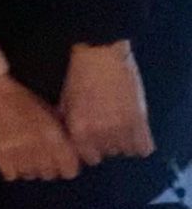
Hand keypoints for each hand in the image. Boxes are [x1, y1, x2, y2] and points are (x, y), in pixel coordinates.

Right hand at [0, 74, 80, 181]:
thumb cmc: (19, 97)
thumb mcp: (47, 110)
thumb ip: (59, 131)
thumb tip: (68, 147)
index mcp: (52, 135)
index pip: (70, 169)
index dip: (67, 166)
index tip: (62, 161)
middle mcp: (38, 148)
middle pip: (50, 174)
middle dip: (49, 167)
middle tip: (41, 155)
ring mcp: (18, 154)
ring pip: (31, 176)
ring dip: (30, 168)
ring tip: (25, 155)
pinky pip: (12, 175)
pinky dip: (13, 170)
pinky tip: (11, 158)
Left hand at [59, 42, 154, 165]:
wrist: (102, 50)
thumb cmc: (80, 73)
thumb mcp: (66, 100)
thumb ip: (68, 124)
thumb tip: (68, 142)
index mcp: (79, 129)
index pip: (88, 158)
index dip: (90, 147)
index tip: (92, 138)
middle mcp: (100, 134)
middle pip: (107, 153)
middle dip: (106, 142)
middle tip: (107, 124)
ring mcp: (121, 129)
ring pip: (125, 151)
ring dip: (123, 140)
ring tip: (119, 120)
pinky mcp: (140, 121)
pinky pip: (143, 148)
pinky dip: (140, 142)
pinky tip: (133, 127)